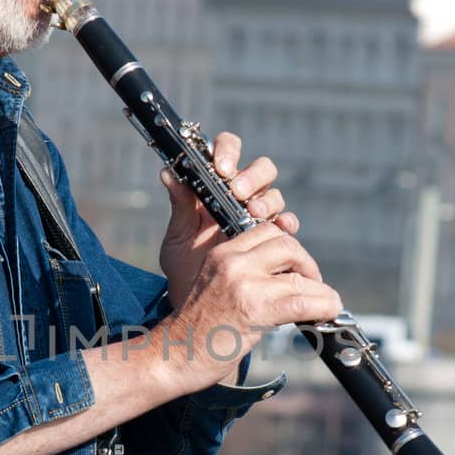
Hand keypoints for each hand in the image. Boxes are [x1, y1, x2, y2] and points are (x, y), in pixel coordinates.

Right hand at [158, 220, 341, 391]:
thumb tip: (288, 279)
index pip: (267, 232)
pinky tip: (329, 312)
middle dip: (309, 265)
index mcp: (222, 254)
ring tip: (328, 304)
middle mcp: (233, 263)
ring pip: (301, 277)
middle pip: (288, 246)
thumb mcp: (215, 288)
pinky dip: (324, 306)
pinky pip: (303, 303)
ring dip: (322, 292)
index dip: (290, 248)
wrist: (174, 356)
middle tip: (314, 285)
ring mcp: (244, 285)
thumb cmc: (196, 330)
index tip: (298, 269)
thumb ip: (245, 276)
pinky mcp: (255, 311)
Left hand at [159, 131, 299, 309]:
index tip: (221, 167)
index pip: (227, 151)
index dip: (228, 150)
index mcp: (215, 187)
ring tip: (254, 212)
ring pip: (275, 194)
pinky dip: (286, 224)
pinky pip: (287, 225)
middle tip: (238, 191)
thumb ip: (179, 206)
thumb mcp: (177, 238)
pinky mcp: (273, 240)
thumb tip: (168, 173)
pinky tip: (280, 229)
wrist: (200, 304)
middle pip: (260, 169)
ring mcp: (259, 217)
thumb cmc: (184, 267)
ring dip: (267, 200)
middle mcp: (241, 197)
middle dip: (252, 176)